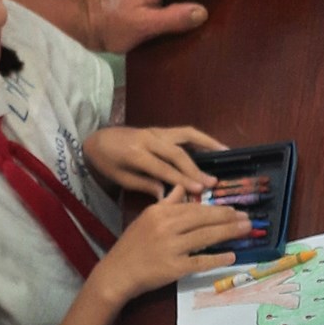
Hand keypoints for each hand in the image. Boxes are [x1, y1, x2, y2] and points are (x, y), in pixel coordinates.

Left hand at [83, 125, 227, 198]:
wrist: (97, 139)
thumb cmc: (107, 163)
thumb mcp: (121, 179)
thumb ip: (145, 184)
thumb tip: (167, 194)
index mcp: (136, 153)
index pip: (163, 167)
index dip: (181, 178)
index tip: (199, 190)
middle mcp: (149, 138)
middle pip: (177, 153)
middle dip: (196, 168)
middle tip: (212, 183)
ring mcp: (156, 131)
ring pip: (186, 136)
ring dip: (207, 144)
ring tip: (225, 154)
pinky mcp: (161, 130)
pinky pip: (184, 132)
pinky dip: (202, 138)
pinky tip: (216, 146)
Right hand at [94, 187, 247, 302]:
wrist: (118, 272)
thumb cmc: (133, 246)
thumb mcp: (147, 218)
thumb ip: (168, 203)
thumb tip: (183, 188)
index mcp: (161, 211)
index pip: (194, 207)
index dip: (217, 208)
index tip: (233, 209)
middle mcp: (166, 226)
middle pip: (203, 219)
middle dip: (228, 217)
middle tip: (247, 217)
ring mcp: (171, 247)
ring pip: (205, 237)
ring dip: (228, 233)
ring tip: (246, 230)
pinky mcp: (174, 267)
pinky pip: (201, 262)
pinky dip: (217, 259)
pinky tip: (232, 256)